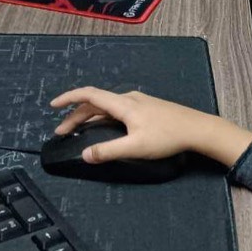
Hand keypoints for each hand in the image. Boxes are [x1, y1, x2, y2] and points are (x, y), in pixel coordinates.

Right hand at [49, 87, 251, 167]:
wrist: (199, 129)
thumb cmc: (168, 137)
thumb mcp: (135, 147)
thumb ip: (108, 151)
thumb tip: (84, 155)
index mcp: (124, 104)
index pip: (89, 95)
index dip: (68, 98)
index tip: (53, 106)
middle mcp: (130, 99)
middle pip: (96, 103)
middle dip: (76, 116)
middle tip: (62, 132)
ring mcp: (140, 102)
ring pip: (108, 107)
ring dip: (91, 117)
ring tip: (79, 131)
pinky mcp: (148, 108)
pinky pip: (119, 110)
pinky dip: (104, 118)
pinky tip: (105, 128)